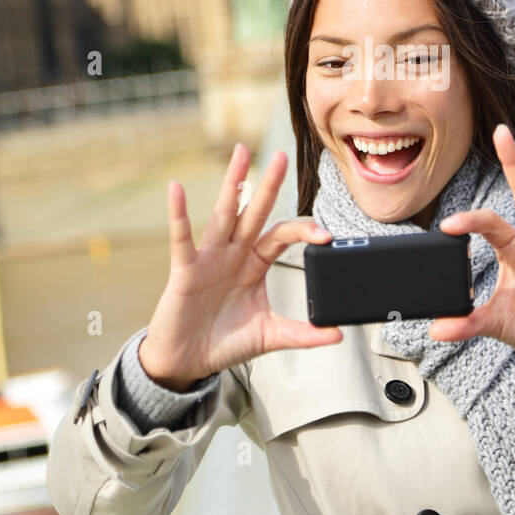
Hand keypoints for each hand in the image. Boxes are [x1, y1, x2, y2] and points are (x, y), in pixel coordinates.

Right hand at [139, 144, 341, 389]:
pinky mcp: (185, 269)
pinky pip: (182, 238)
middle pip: (255, 213)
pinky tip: (176, 190)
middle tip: (283, 156)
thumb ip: (303, 334)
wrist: (186, 362)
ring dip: (233, 184)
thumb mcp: (269, 336)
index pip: (282, 236)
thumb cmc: (224, 343)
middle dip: (269, 185)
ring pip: (224, 214)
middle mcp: (234, 254)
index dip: (303, 231)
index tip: (325, 235)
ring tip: (241, 153)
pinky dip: (178, 214)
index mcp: (254, 265)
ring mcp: (209, 258)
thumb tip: (337, 334)